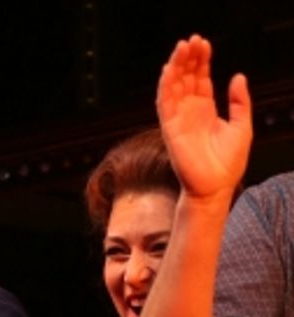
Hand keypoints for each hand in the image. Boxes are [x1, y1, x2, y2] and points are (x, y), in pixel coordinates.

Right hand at [156, 34, 251, 200]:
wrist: (216, 186)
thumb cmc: (229, 162)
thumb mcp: (243, 126)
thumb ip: (240, 102)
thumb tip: (238, 76)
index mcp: (206, 110)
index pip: (201, 79)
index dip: (202, 61)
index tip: (204, 44)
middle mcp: (190, 112)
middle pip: (186, 78)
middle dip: (189, 58)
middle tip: (193, 40)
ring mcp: (179, 119)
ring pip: (174, 87)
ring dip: (176, 67)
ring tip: (182, 47)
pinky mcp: (170, 129)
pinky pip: (164, 104)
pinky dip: (165, 86)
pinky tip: (169, 70)